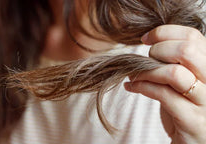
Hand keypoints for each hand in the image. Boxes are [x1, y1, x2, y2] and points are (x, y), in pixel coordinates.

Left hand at [124, 25, 205, 143]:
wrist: (196, 142)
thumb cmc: (188, 106)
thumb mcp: (187, 79)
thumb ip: (176, 61)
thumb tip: (150, 41)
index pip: (193, 36)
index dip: (165, 33)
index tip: (146, 38)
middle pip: (187, 50)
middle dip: (158, 50)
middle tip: (146, 59)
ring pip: (174, 73)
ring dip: (147, 71)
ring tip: (135, 75)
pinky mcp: (192, 119)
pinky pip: (162, 95)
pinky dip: (141, 87)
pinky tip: (131, 87)